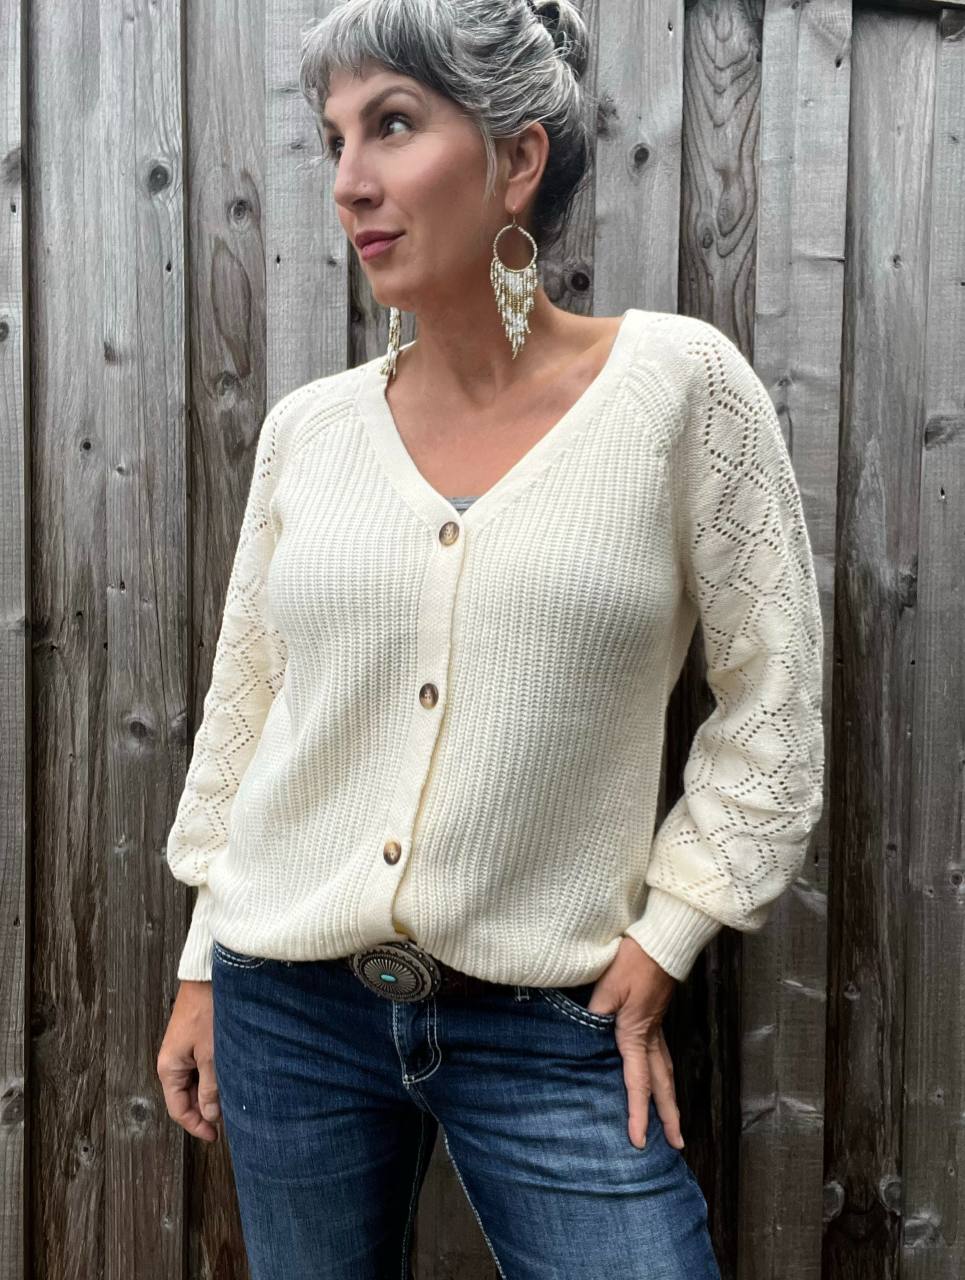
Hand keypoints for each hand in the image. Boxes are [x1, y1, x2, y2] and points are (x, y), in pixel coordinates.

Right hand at [157, 980, 221, 1143]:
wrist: (208, 977)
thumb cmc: (207, 1011)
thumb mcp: (211, 1054)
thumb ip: (211, 1088)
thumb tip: (210, 1115)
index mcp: (169, 1068)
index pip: (178, 1110)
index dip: (197, 1126)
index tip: (215, 1136)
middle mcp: (172, 1062)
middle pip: (186, 1098)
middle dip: (206, 1111)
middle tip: (230, 1118)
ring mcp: (183, 1052)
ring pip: (196, 1084)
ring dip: (212, 1093)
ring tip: (233, 1098)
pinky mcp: (194, 1041)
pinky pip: (201, 1068)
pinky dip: (214, 1077)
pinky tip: (230, 1078)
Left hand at [586, 937, 681, 1150]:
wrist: (662, 941)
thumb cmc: (634, 961)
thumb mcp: (609, 987)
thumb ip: (596, 1014)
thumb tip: (587, 1036)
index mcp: (637, 1035)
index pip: (637, 1084)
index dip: (637, 1114)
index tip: (637, 1142)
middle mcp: (652, 1037)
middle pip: (662, 1085)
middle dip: (669, 1117)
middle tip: (678, 1145)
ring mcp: (658, 1028)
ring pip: (667, 1072)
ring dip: (670, 1099)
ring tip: (674, 1121)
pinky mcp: (658, 1017)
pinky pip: (664, 1056)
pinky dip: (665, 1075)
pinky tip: (661, 1078)